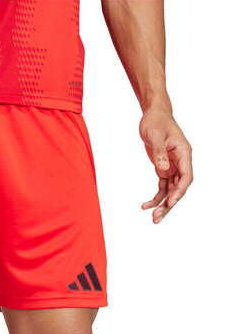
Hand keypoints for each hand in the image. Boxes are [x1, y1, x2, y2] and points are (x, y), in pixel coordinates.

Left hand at [139, 107, 192, 223]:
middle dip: (169, 204)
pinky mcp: (163, 168)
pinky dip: (155, 197)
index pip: (186, 177)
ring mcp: (173, 167)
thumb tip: (163, 168)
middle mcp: (181, 162)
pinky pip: (162, 187)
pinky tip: (145, 206)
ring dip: (163, 204)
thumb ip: (159, 151)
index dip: (179, 191)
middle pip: (179, 188)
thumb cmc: (156, 121)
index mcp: (184, 153)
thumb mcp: (156, 134)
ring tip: (153, 218)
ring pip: (171, 190)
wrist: (152, 115)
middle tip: (157, 217)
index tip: (170, 202)